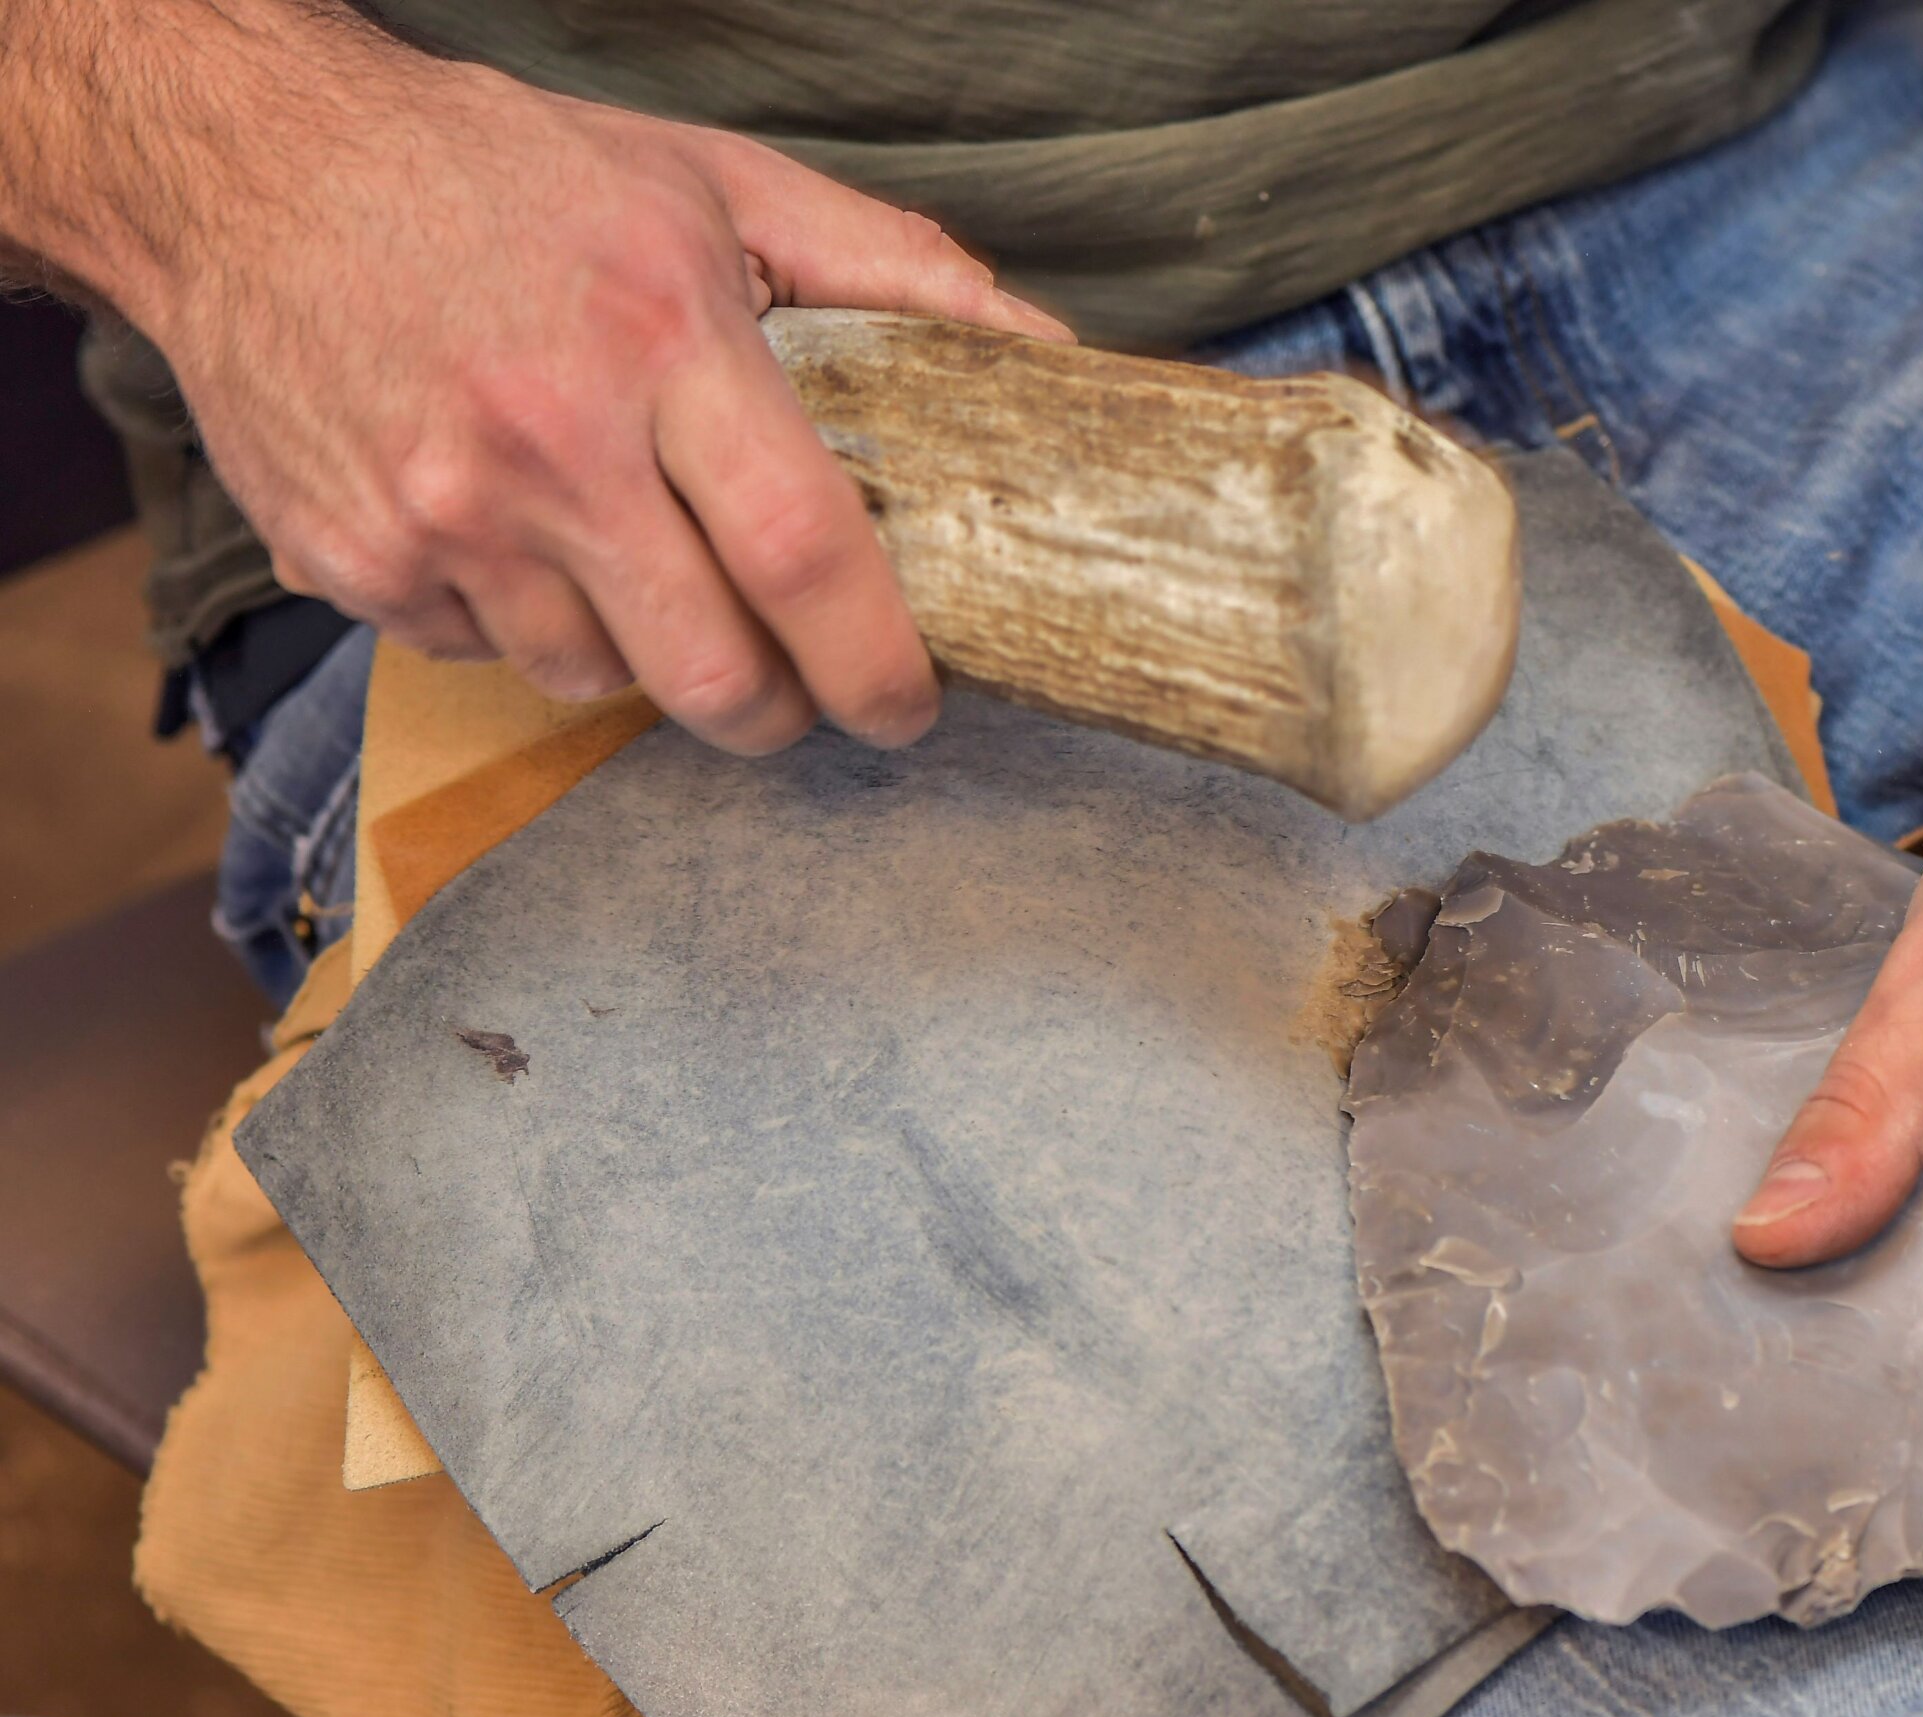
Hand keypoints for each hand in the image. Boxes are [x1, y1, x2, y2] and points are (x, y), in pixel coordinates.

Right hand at [137, 28, 1067, 752]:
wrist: (248, 166)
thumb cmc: (506, 176)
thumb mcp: (716, 183)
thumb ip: (893, 271)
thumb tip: (1041, 352)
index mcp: (658, 339)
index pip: (805, 556)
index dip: (880, 664)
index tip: (913, 704)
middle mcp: (546, 443)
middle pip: (712, 677)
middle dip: (780, 712)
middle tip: (799, 685)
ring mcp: (439, 516)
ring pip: (598, 681)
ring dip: (643, 655)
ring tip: (635, 558)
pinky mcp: (354, 564)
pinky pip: (486, 654)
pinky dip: (525, 622)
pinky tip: (516, 527)